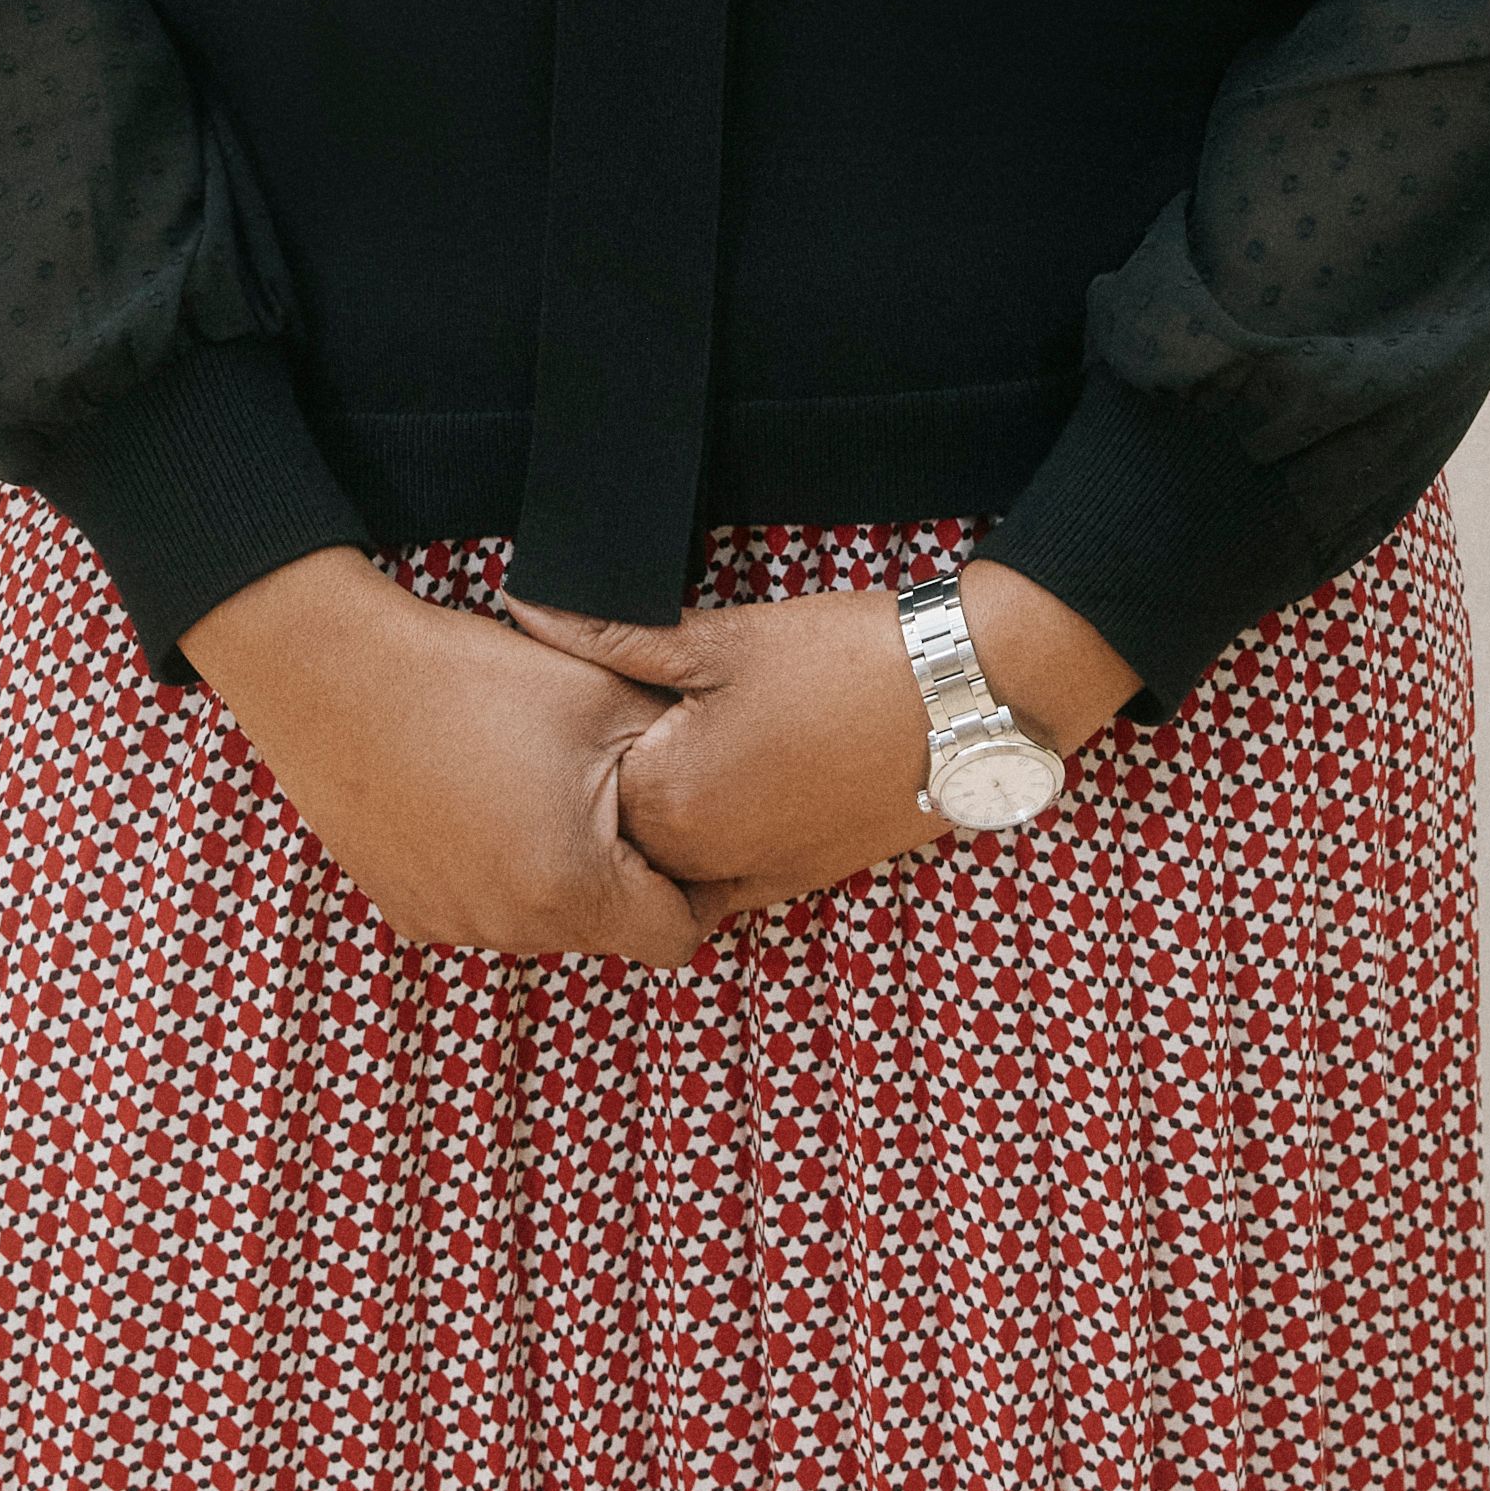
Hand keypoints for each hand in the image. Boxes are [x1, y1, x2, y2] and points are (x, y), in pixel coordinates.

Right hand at [180, 549, 705, 960]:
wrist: (336, 672)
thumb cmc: (478, 679)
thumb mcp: (607, 700)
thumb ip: (682, 757)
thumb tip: (724, 786)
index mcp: (572, 890)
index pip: (678, 936)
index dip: (693, 884)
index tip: (678, 826)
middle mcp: (509, 929)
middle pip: (608, 928)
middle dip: (623, 871)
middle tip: (603, 785)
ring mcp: (450, 924)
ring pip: (542, 918)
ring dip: (555, 869)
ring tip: (530, 778)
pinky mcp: (404, 908)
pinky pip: (481, 906)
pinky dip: (495, 866)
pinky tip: (476, 794)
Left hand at [507, 561, 1138, 931]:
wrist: (967, 698)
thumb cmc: (843, 658)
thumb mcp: (721, 639)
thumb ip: (611, 636)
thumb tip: (522, 606)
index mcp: (671, 801)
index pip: (585, 783)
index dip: (590, 731)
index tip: (609, 691)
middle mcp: (704, 860)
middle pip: (622, 833)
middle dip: (620, 784)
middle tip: (654, 715)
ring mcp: (756, 879)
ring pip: (671, 865)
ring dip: (666, 821)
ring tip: (695, 745)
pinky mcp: (801, 879)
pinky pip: (725, 884)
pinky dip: (710, 851)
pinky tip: (724, 789)